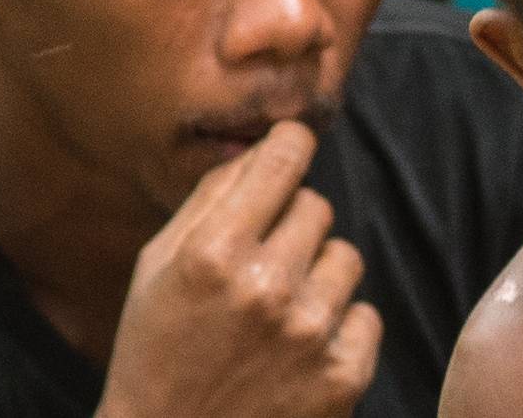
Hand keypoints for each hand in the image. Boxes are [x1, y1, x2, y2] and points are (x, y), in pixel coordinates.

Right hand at [96, 121, 380, 417]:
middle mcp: (267, 287)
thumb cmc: (155, 352)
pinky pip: (366, 315)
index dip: (292, 145)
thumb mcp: (157, 267)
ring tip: (279, 312)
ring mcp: (310, 334)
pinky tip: (298, 350)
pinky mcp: (343, 377)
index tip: (291, 151)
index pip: (285, 158)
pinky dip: (339, 327)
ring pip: (346, 257)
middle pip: (318, 206)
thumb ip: (210, 199)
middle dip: (292, 224)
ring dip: (318, 275)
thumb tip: (263, 146)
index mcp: (213, 253)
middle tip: (261, 263)